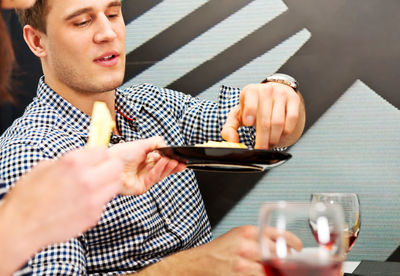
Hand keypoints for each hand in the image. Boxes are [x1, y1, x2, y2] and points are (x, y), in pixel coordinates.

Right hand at [0, 147, 123, 251]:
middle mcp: (87, 179)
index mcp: (74, 163)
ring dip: (107, 184)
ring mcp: (93, 199)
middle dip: (110, 167)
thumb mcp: (45, 167)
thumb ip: (69, 161)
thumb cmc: (28, 196)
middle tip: (102, 171)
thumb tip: (84, 158)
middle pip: (116, 166)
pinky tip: (84, 203)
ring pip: (115, 185)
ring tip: (94, 188)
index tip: (97, 160)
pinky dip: (99, 201)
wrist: (22, 226)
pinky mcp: (94, 215)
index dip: (100, 155)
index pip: (104, 151)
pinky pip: (105, 202)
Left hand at [108, 136, 185, 194]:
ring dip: (168, 166)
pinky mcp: (142, 186)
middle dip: (173, 165)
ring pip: (161, 174)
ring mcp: (145, 178)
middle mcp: (146, 169)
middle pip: (164, 169)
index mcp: (146, 159)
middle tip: (180, 161)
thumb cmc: (120, 154)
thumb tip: (166, 146)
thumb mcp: (141, 144)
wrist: (108, 164)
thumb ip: (156, 143)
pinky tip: (163, 163)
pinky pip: (154, 178)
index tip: (181, 157)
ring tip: (173, 160)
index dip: (172, 160)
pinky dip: (160, 169)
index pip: (163, 161)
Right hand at [138, 225, 300, 275]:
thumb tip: (280, 246)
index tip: (298, 247)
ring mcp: (244, 264)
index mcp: (248, 232)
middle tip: (293, 263)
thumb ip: (258, 239)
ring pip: (272, 269)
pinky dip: (266, 275)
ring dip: (278, 271)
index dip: (293, 242)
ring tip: (278, 270)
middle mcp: (247, 246)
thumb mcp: (238, 236)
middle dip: (288, 260)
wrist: (200, 263)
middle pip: (279, 253)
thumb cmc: (219, 250)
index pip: (278, 235)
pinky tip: (264, 273)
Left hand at [221, 82, 304, 148]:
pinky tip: (279, 136)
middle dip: (262, 139)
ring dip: (273, 138)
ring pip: (279, 122)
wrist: (273, 94)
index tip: (248, 124)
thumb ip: (230, 128)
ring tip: (269, 144)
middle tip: (260, 149)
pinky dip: (285, 132)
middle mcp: (266, 90)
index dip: (249, 112)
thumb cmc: (253, 107)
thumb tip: (232, 140)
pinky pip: (292, 120)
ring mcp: (281, 94)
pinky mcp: (293, 100)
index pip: (251, 101)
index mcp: (250, 91)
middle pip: (265, 120)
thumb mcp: (238, 114)